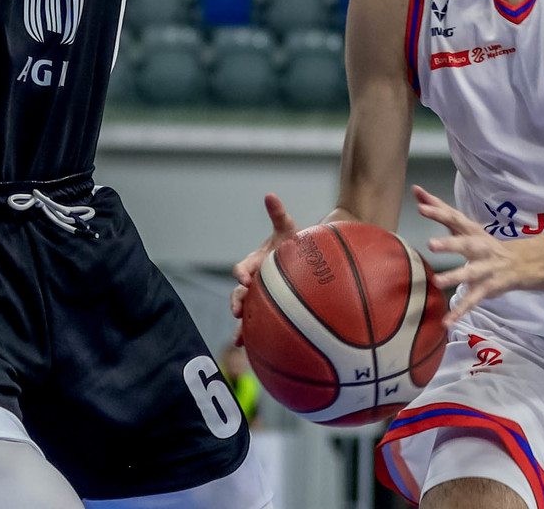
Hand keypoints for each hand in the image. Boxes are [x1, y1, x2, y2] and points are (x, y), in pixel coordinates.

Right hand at [230, 194, 298, 339]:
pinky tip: (252, 348)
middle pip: (238, 294)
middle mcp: (254, 281)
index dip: (241, 273)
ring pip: (245, 312)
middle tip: (238, 312)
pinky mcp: (268, 309)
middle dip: (236, 303)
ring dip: (240, 326)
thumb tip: (269, 195)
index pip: (242, 268)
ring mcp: (260, 296)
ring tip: (240, 340)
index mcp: (255, 262)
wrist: (306, 258)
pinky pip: (257, 323)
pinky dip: (253, 334)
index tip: (246, 279)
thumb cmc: (295, 242)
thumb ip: (277, 214)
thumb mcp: (287, 228)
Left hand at [414, 185, 530, 327]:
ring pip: (470, 273)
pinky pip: (473, 301)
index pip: (454, 218)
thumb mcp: (464, 226)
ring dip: (455, 277)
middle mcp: (480, 247)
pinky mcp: (487, 288)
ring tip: (437, 281)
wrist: (520, 264)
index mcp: (472, 230)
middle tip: (431, 244)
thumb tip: (416, 189)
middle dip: (450, 244)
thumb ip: (440, 209)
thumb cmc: (482, 243)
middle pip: (466, 244)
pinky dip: (460, 312)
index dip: (438, 212)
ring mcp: (485, 269)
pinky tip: (446, 322)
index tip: (420, 206)